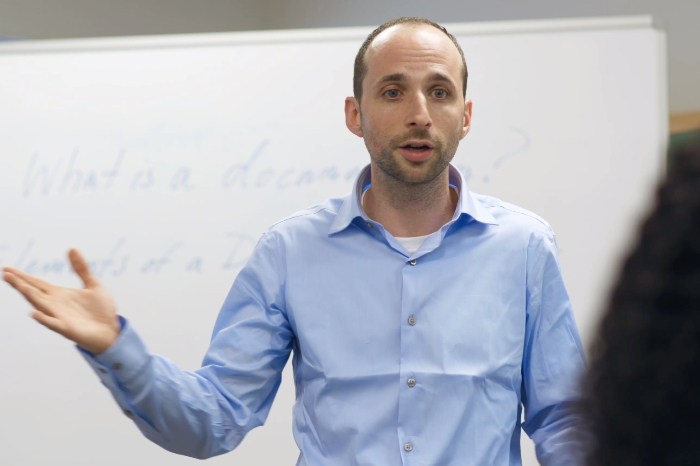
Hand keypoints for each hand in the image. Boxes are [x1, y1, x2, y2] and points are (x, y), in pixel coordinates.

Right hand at [3, 249, 120, 353]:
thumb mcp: (93, 284)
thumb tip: (72, 249)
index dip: (23, 276)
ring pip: (41, 305)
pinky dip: (44, 319)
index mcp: (59, 294)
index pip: (37, 283)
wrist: (111, 331)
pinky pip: (54, 324)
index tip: (6, 269)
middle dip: (20, 283)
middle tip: (5, 273)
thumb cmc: (100, 310)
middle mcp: (55, 305)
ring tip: (20, 286)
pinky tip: (35, 313)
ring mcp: (60, 317)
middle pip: (34, 292)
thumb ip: (81, 268)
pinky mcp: (68, 329)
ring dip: (30, 296)